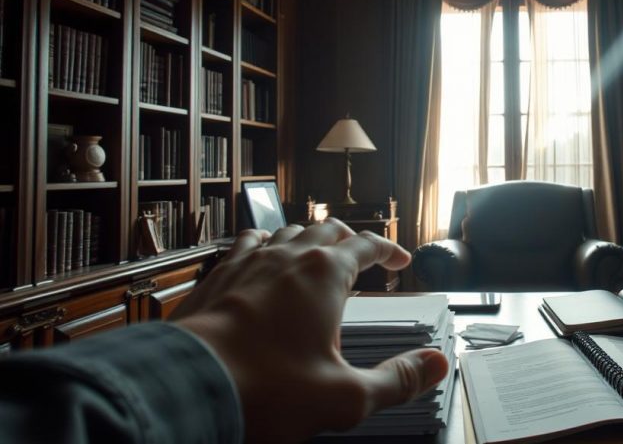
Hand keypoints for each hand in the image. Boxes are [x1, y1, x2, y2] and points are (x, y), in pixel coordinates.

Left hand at [171, 219, 449, 443]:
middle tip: (364, 253)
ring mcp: (249, 262)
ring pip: (288, 231)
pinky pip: (247, 242)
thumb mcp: (345, 397)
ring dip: (310, 236)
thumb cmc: (262, 390)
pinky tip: (262, 254)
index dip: (389, 250)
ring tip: (319, 248)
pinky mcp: (218, 277)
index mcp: (325, 275)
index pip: (368, 246)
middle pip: (329, 229)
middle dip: (352, 239)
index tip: (400, 259)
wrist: (186, 386)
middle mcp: (288, 257)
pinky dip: (266, 242)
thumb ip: (396, 380)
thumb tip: (433, 365)